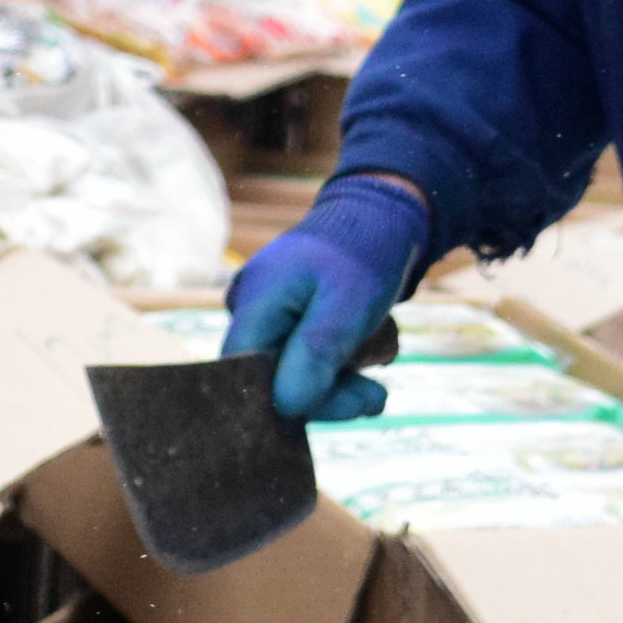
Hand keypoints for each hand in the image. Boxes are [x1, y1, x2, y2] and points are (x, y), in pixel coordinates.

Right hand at [223, 177, 429, 421]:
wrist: (379, 216)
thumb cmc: (365, 253)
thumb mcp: (349, 304)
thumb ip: (315, 353)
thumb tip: (287, 405)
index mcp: (254, 300)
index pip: (244, 373)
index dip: (282, 400)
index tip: (339, 407)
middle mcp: (248, 307)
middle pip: (268, 378)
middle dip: (324, 396)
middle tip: (374, 398)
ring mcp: (265, 313)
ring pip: (289, 372)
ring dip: (335, 386)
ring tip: (376, 390)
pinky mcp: (283, 319)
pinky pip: (299, 358)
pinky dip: (332, 370)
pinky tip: (362, 369)